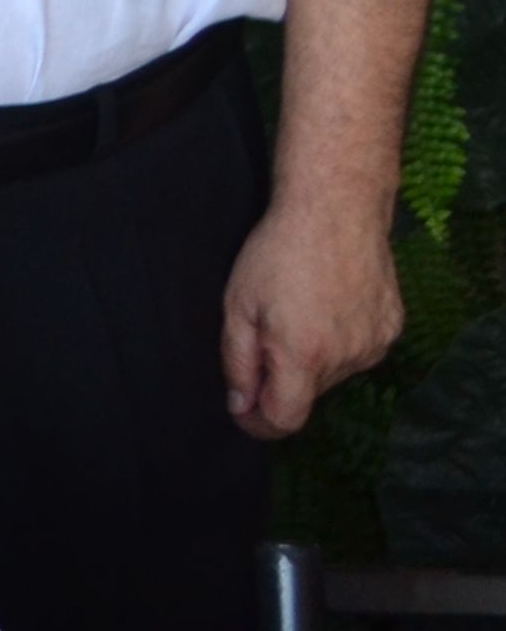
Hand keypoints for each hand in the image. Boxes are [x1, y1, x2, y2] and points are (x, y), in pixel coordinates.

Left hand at [221, 195, 402, 439]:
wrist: (337, 208)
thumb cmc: (278, 251)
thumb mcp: (238, 305)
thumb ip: (238, 362)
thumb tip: (240, 404)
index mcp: (305, 354)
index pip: (285, 420)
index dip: (258, 422)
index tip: (242, 407)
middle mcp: (347, 357)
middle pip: (307, 395)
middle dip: (281, 378)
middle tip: (264, 333)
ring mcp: (375, 343)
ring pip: (333, 374)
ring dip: (311, 358)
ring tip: (298, 310)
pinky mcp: (392, 328)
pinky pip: (358, 351)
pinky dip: (338, 340)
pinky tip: (326, 304)